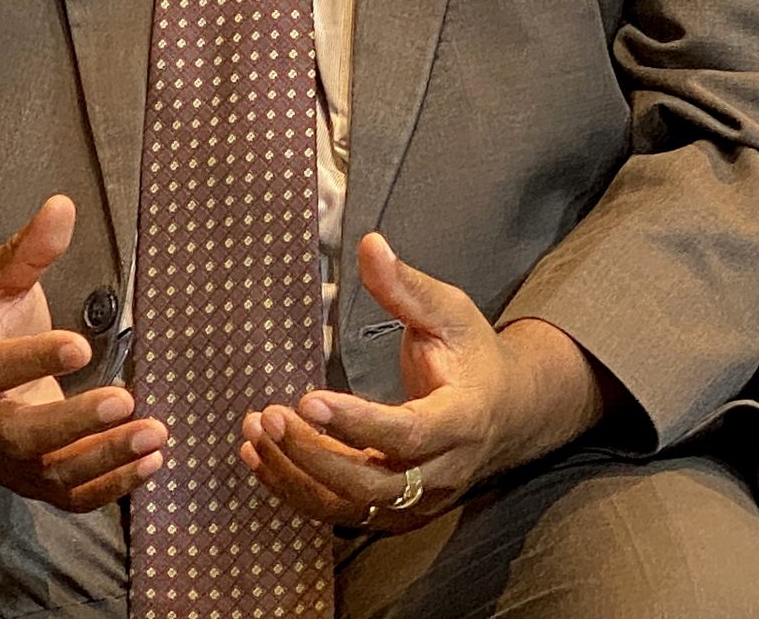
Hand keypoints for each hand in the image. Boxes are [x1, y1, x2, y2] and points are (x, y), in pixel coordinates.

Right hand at [0, 195, 166, 511]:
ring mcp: (5, 459)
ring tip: (155, 433)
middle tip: (125, 401)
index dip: (33, 358)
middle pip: (20, 434)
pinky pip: (71, 496)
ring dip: (105, 458)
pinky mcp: (33, 481)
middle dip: (73, 423)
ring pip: (50, 473)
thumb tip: (64, 204)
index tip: (81, 344)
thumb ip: (30, 247)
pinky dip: (111, 486)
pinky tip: (152, 460)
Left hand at [239, 232, 600, 530]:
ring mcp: (417, 501)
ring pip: (351, 507)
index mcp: (462, 420)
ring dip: (295, 475)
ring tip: (254, 433)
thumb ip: (407, 286)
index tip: (307, 399)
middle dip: (314, 454)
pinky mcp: (394, 512)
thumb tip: (370, 244)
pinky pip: (340, 513)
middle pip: (372, 484)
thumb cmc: (472, 355)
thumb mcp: (450, 313)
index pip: (408, 435)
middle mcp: (441, 472)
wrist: (505, 412)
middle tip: (269, 417)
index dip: (356, 423)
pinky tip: (258, 457)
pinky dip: (295, 489)